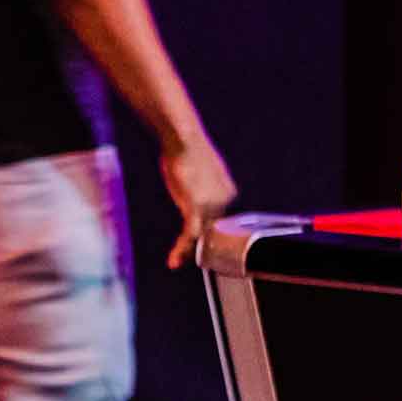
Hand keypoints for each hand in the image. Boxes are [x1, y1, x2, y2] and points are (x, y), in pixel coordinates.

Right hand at [159, 134, 235, 268]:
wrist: (184, 140)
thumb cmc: (186, 148)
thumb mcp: (196, 170)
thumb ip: (197, 184)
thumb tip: (189, 185)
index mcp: (227, 192)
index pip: (218, 219)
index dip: (205, 232)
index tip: (192, 241)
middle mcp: (224, 201)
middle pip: (212, 229)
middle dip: (199, 245)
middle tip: (184, 256)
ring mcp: (212, 205)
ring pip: (202, 235)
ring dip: (188, 250)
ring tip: (177, 261)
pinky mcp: (197, 207)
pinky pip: (190, 234)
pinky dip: (181, 248)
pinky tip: (174, 259)